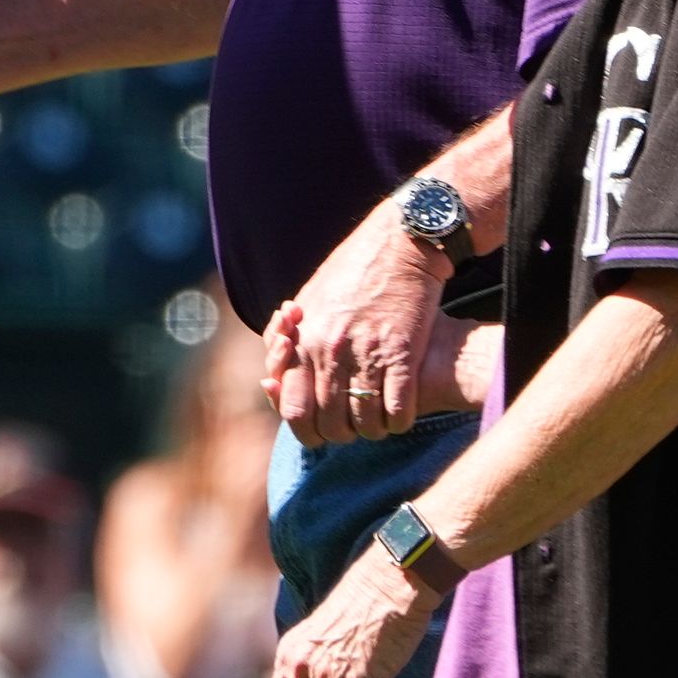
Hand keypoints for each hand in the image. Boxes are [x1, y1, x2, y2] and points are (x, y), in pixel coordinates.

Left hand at [261, 201, 454, 445]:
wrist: (400, 242)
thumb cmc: (353, 271)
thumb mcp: (309, 299)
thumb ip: (288, 340)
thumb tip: (275, 377)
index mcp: (303, 341)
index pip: (294, 410)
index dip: (307, 432)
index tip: (320, 432)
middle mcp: (330, 351)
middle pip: (330, 423)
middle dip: (341, 435)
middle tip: (352, 429)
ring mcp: (366, 354)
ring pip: (365, 422)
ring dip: (372, 430)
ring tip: (378, 423)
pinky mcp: (402, 353)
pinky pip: (399, 410)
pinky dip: (399, 420)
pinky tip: (401, 414)